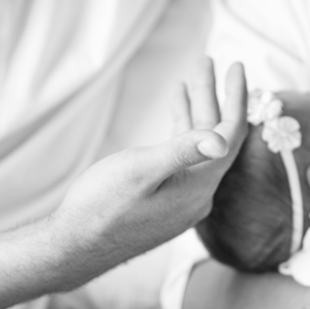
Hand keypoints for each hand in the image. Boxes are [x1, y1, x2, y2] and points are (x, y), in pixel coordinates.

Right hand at [49, 60, 247, 280]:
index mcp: (198, 187)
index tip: (235, 66)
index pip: (229, 136)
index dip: (235, 99)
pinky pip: (183, 160)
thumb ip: (182, 152)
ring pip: (198, 147)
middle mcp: (197, 195)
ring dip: (195, 111)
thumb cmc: (100, 208)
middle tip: (209, 61)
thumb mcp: (140, 172)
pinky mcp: (166, 201)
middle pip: (216, 138)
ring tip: (190, 77)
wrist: (74, 247)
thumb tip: (221, 141)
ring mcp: (182, 199)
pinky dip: (180, 131)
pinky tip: (175, 109)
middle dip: (212, 97)